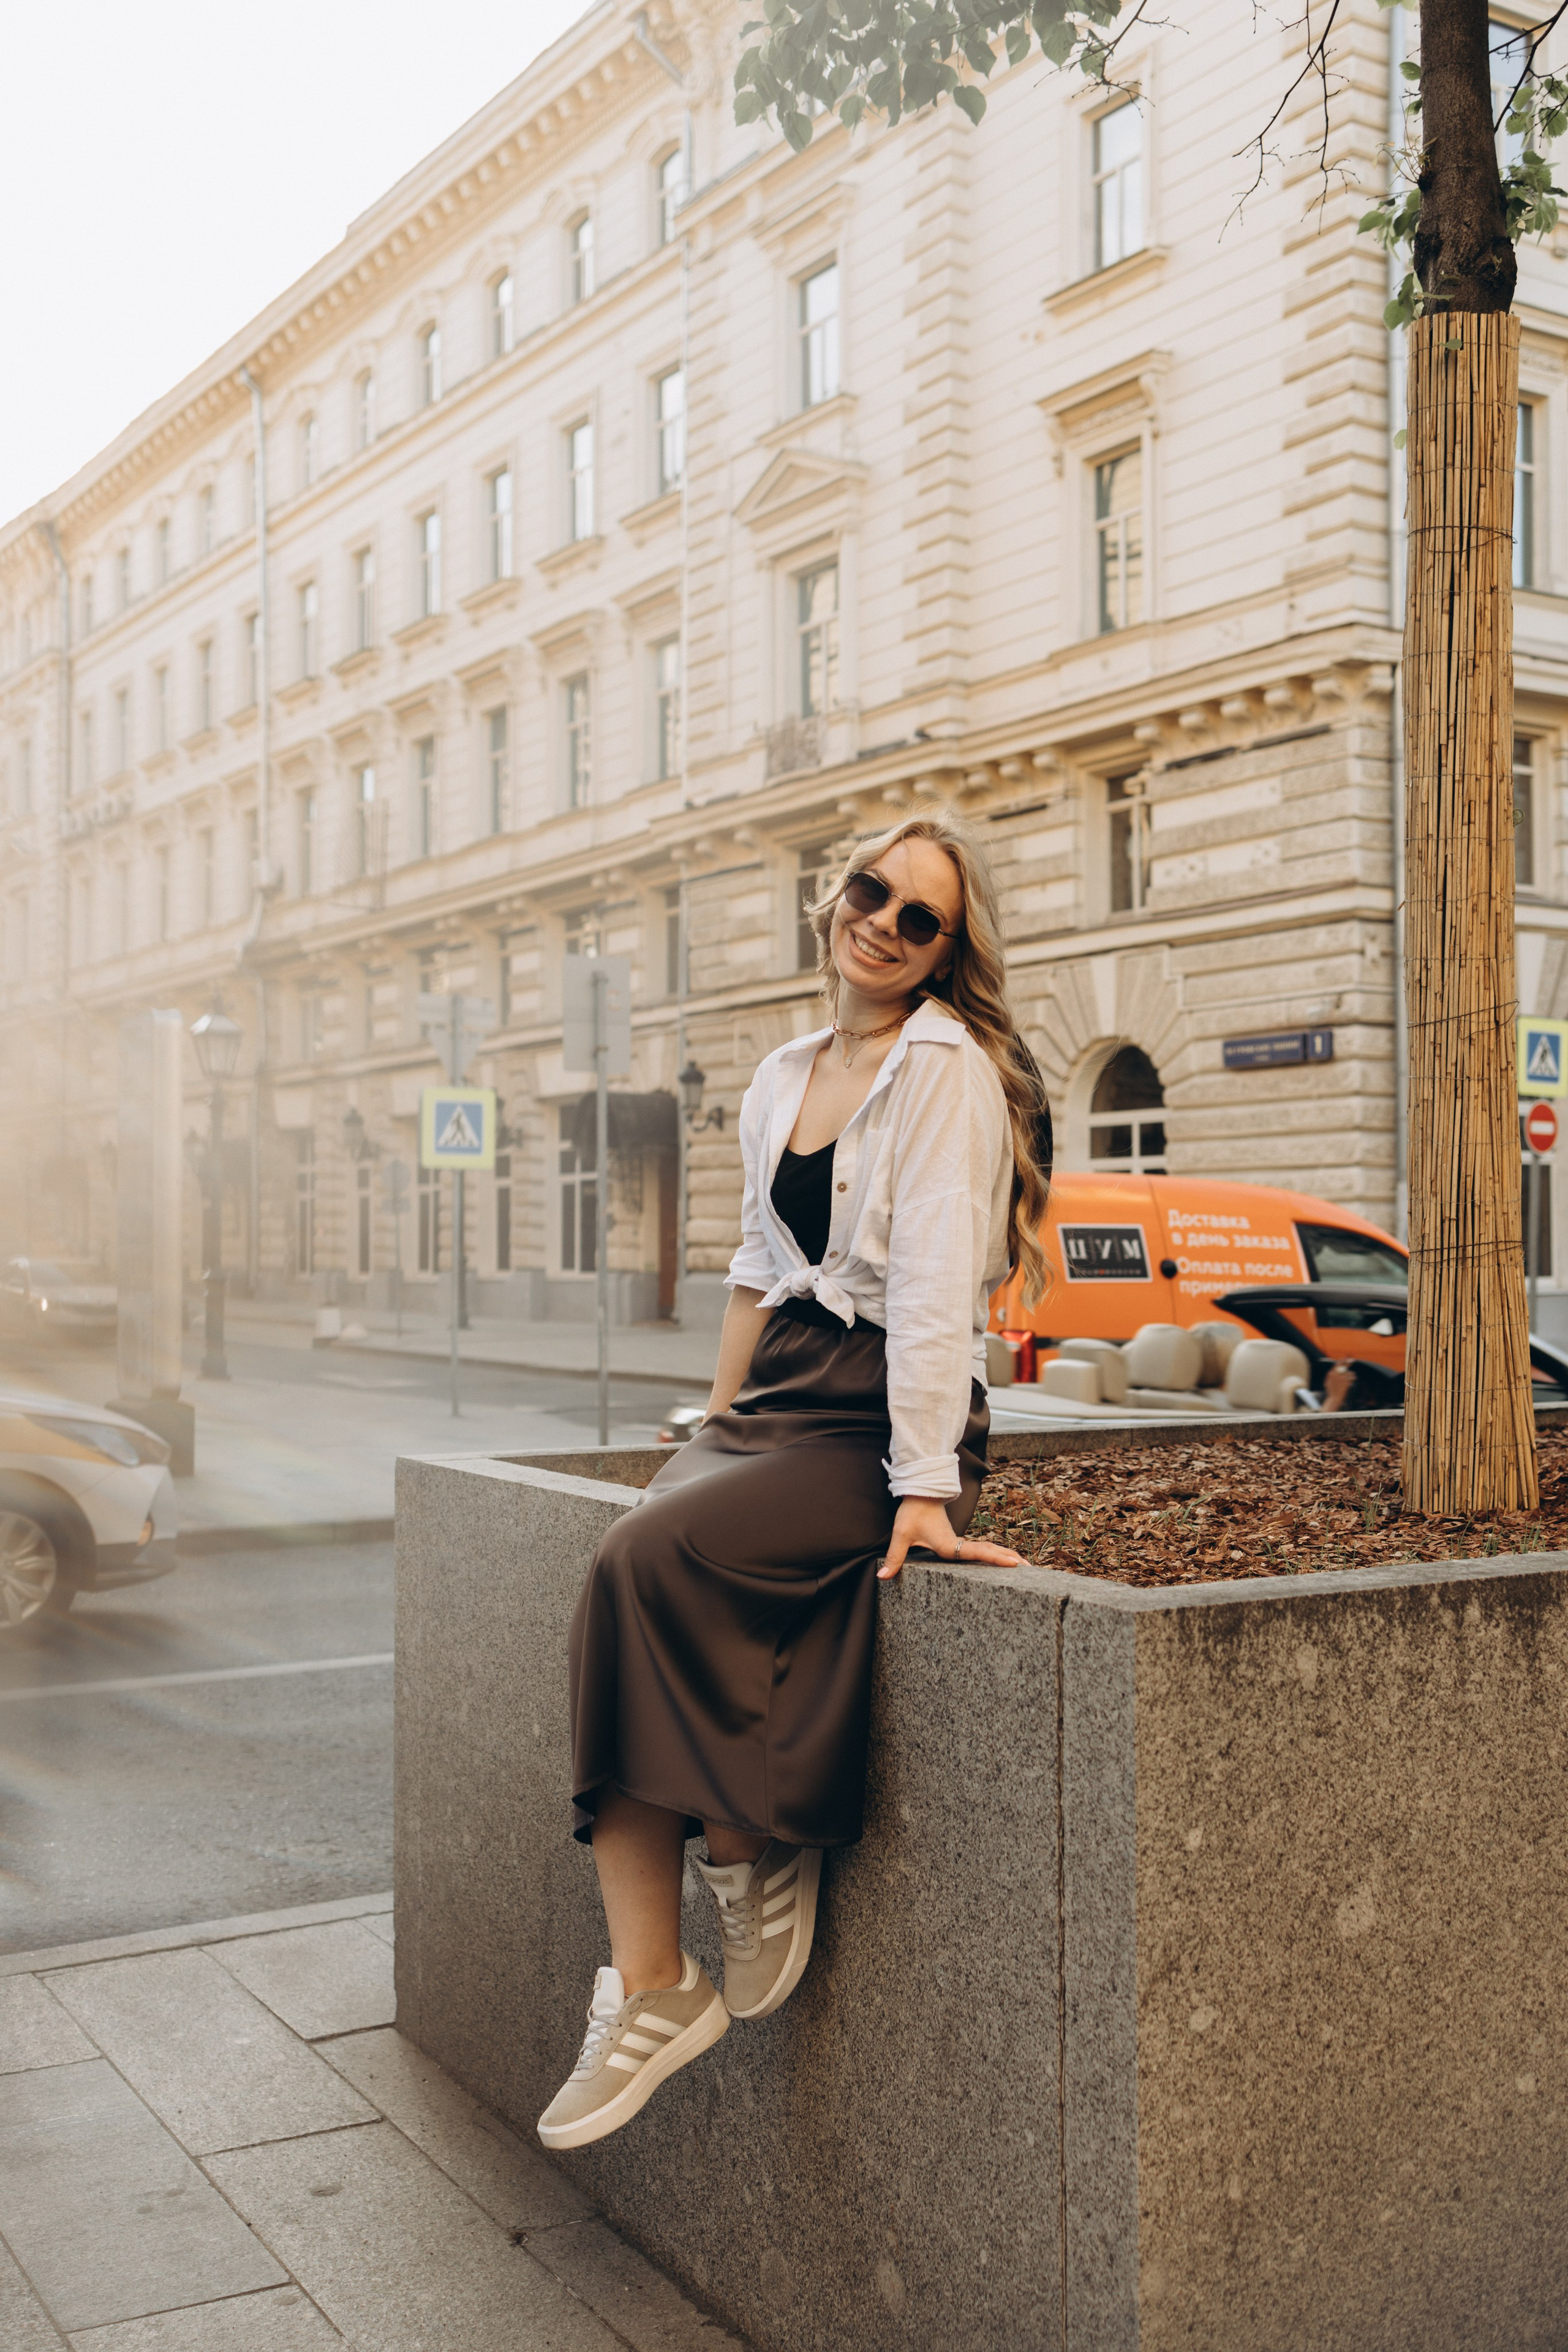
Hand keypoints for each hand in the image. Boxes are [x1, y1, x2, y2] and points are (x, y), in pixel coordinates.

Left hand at [878, 1496, 1027, 1580]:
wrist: (918, 1493)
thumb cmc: (912, 1512)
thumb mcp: (901, 1535)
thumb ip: (895, 1557)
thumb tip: (883, 1577)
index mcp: (949, 1545)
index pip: (977, 1552)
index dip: (996, 1558)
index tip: (1014, 1564)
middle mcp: (958, 1544)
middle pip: (989, 1551)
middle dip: (1010, 1560)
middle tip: (1031, 1571)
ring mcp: (960, 1541)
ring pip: (988, 1548)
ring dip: (1005, 1556)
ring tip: (1025, 1567)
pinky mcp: (957, 1540)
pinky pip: (980, 1548)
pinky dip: (995, 1554)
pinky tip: (1001, 1560)